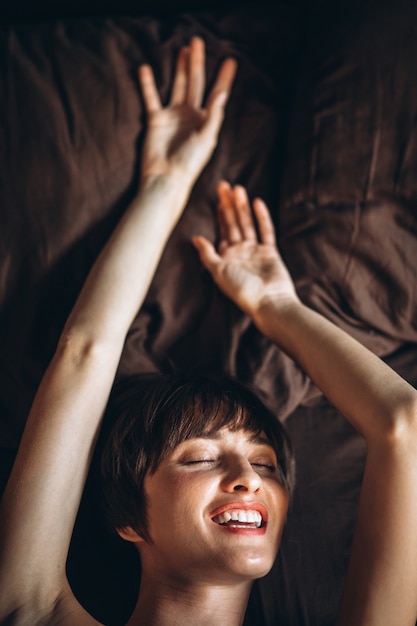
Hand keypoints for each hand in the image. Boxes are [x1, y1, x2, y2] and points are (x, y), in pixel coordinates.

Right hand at [138, 37, 236, 182]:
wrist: (165, 178)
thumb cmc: (189, 163)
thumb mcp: (206, 139)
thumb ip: (214, 116)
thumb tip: (221, 92)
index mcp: (206, 121)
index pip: (217, 94)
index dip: (224, 78)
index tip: (230, 61)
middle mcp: (191, 116)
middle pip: (196, 83)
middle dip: (198, 63)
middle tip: (198, 42)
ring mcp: (173, 116)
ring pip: (178, 85)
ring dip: (180, 68)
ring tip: (183, 49)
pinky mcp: (156, 120)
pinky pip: (151, 97)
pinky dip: (148, 84)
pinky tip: (146, 68)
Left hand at [192, 181, 299, 317]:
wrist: (269, 302)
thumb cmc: (242, 291)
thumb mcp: (218, 272)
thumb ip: (207, 255)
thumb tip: (195, 238)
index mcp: (226, 257)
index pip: (221, 231)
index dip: (219, 214)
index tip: (217, 198)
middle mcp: (240, 252)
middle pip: (233, 223)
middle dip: (228, 205)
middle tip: (224, 185)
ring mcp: (256, 251)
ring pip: (247, 223)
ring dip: (242, 206)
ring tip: (238, 188)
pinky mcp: (270, 252)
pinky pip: (266, 231)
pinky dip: (261, 217)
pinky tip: (257, 202)